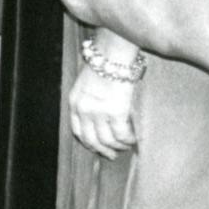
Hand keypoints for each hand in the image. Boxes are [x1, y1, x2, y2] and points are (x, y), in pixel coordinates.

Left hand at [67, 33, 140, 159]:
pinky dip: (129, 140)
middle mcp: (84, 110)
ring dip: (118, 147)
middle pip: (92, 140)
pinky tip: (134, 139)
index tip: (98, 147)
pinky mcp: (115, 112)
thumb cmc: (103, 64)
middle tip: (113, 154)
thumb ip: (88, 99)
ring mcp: (99, 112)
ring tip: (126, 146)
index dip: (89, 142)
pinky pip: (122, 135)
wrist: (112, 53)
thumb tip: (97, 116)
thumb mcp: (86, 82)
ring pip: (108, 141)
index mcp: (75, 102)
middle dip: (103, 150)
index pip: (78, 131)